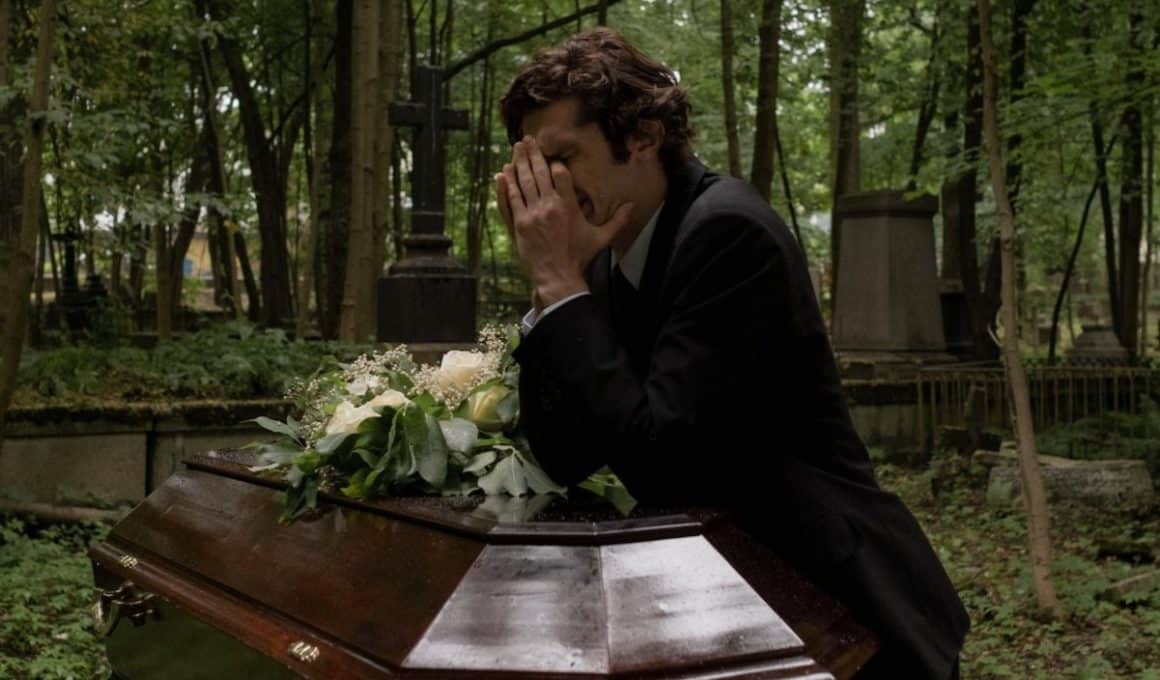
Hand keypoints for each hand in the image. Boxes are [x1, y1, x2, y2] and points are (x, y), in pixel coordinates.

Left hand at [495, 137, 633, 306]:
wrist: (557, 276)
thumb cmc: (580, 257)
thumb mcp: (601, 238)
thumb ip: (617, 220)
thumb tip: (632, 206)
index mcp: (569, 206)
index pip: (561, 174)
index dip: (556, 164)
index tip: (553, 158)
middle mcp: (550, 206)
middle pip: (539, 172)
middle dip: (533, 154)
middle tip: (528, 139)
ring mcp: (532, 213)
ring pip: (524, 181)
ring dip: (519, 162)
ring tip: (517, 148)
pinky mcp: (520, 223)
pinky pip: (512, 198)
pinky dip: (507, 184)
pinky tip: (504, 171)